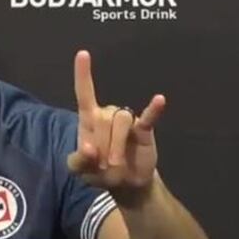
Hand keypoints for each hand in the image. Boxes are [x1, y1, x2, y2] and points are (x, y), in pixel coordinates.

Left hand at [66, 50, 164, 192]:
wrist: (126, 184)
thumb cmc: (99, 171)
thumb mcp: (81, 171)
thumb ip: (79, 161)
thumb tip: (88, 147)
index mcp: (89, 121)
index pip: (84, 94)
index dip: (83, 75)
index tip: (82, 54)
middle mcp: (107, 115)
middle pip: (103, 118)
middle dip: (102, 146)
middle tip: (103, 166)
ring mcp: (127, 121)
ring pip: (121, 121)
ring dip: (117, 146)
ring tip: (116, 165)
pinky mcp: (144, 128)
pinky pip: (148, 116)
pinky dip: (154, 108)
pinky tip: (159, 100)